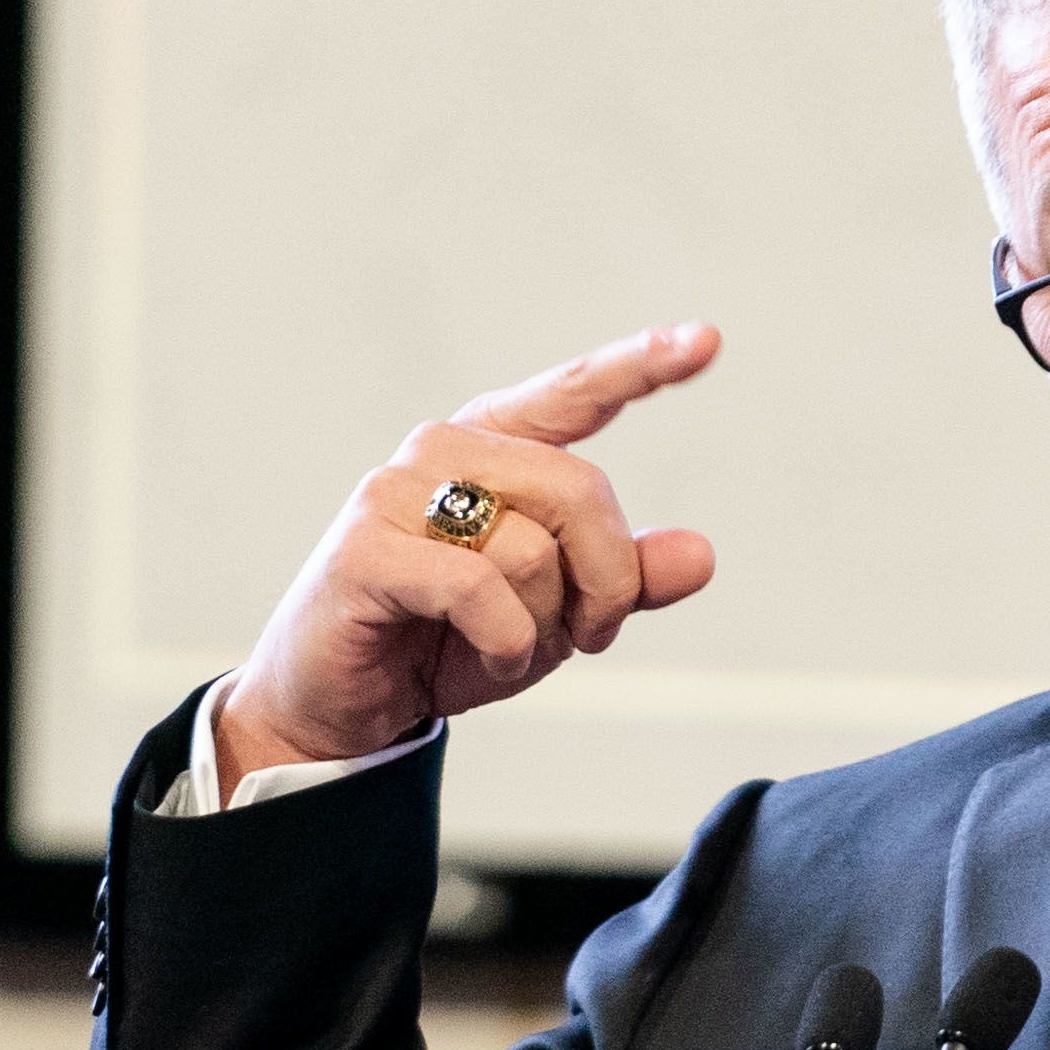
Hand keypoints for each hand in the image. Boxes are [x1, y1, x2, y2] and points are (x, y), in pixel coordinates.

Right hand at [217, 326, 723, 779]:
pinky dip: (505, 640)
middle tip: (593, 635)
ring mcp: (397, 493)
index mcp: (493, 448)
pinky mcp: (367, 550)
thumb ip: (623, 580)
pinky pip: (480, 588)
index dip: (640, 366)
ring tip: (509, 649)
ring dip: (545, 625)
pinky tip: (487, 656)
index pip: (573, 394)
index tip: (708, 341)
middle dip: (607, 581)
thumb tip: (699, 556)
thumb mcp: (555, 616)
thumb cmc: (446, 644)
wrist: (342, 707)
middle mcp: (444, 450)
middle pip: (581, 491)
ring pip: (532, 549)